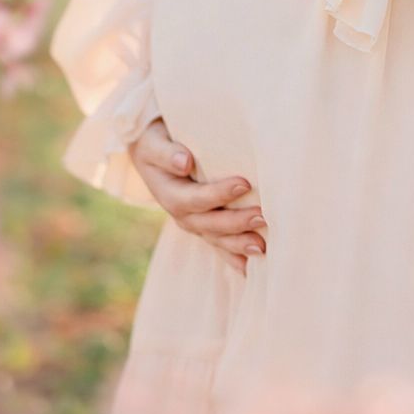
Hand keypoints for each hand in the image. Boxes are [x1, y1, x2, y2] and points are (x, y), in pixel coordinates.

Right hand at [127, 117, 265, 277]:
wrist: (150, 154)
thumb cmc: (155, 144)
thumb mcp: (154, 144)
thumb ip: (167, 153)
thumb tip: (185, 162)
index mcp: (169, 194)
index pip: (195, 199)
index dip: (218, 194)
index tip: (244, 183)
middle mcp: (181, 215)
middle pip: (209, 224)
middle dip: (235, 223)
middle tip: (262, 217)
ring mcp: (193, 223)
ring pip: (216, 239)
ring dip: (239, 244)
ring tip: (262, 247)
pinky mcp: (204, 226)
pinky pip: (219, 245)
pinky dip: (234, 258)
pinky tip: (251, 269)